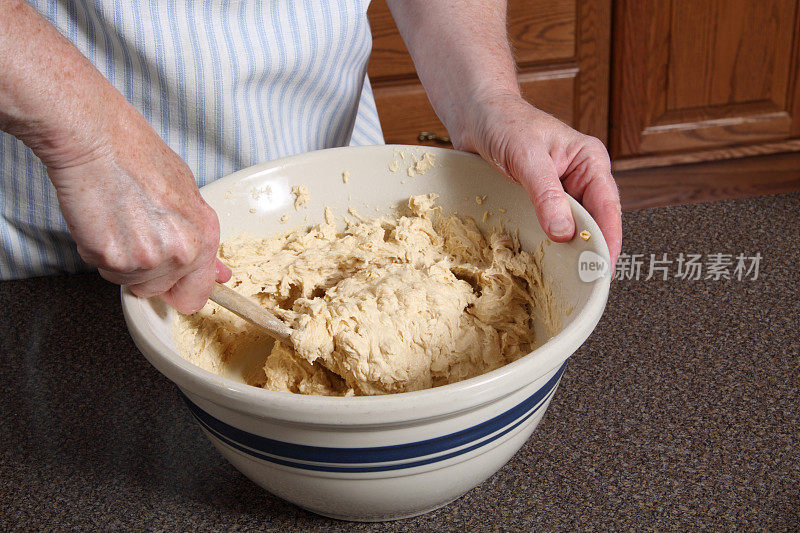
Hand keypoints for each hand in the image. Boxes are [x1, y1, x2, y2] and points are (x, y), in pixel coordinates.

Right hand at [0, 0, 229, 311]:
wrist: (96, 138)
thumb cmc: (137, 156)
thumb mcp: (186, 192)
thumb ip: (200, 236)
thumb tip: (217, 273)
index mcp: (204, 235)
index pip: (197, 294)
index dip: (181, 290)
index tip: (172, 284)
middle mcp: (181, 252)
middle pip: (159, 291)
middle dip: (147, 271)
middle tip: (136, 233)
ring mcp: (147, 258)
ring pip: (130, 283)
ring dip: (122, 262)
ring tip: (120, 221)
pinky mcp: (113, 258)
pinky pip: (105, 270)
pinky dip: (100, 252)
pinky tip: (103, 221)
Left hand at [453, 93, 621, 265]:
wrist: (475, 116)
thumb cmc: (503, 123)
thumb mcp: (526, 156)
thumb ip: (546, 193)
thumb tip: (563, 231)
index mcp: (589, 161)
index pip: (607, 207)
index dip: (607, 239)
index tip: (602, 267)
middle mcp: (580, 177)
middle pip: (593, 222)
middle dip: (587, 250)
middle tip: (581, 282)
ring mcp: (561, 191)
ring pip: (571, 228)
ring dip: (566, 249)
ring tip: (564, 278)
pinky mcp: (540, 200)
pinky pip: (549, 226)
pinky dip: (547, 243)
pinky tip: (542, 260)